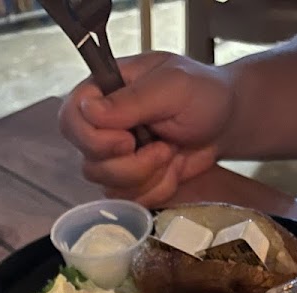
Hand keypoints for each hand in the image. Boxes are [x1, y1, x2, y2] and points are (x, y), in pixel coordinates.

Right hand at [58, 53, 234, 205]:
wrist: (226, 122)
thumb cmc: (203, 94)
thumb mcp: (172, 87)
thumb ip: (131, 100)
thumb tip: (89, 110)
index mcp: (102, 92)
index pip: (70, 120)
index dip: (94, 140)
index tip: (128, 140)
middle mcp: (102, 126)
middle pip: (89, 163)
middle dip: (131, 165)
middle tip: (163, 146)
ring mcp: (114, 157)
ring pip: (109, 186)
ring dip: (148, 177)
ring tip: (171, 152)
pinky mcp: (130, 181)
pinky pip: (130, 200)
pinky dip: (157, 190)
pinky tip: (173, 169)